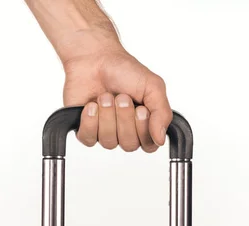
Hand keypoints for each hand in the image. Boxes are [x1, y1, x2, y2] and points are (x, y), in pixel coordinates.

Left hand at [62, 38, 171, 152]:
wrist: (95, 58)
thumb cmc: (124, 70)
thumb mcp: (153, 86)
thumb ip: (162, 114)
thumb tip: (160, 139)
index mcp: (145, 124)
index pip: (149, 145)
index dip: (143, 129)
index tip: (141, 109)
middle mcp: (126, 131)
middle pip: (128, 145)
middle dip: (124, 119)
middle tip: (121, 97)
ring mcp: (105, 132)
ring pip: (108, 142)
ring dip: (107, 116)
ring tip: (105, 96)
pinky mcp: (86, 130)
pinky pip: (89, 138)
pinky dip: (90, 121)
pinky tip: (91, 106)